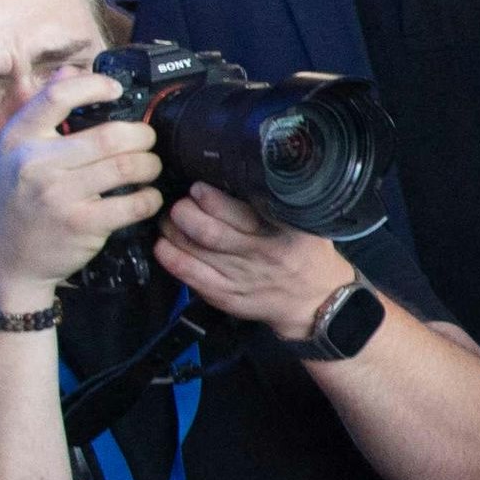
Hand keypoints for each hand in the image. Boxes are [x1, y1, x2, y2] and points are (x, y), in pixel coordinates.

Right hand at [0, 66, 158, 310]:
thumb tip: (71, 71)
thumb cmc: (13, 202)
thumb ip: (42, 112)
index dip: (94, 86)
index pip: (57, 96)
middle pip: (111, 135)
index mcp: (17, 140)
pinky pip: (135, 203)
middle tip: (147, 141)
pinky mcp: (82, 224)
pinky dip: (151, 198)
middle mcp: (35, 164)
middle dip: (142, 136)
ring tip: (148, 168)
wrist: (1, 261)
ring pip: (129, 167)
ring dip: (150, 165)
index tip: (116, 90)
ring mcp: (58, 195)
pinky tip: (146, 197)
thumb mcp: (11, 153)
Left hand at [152, 183, 355, 343]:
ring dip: (171, 231)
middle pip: (207, 230)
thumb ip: (277, 204)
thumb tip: (238, 179)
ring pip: (192, 250)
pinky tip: (164, 246)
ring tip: (169, 221)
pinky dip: (170, 257)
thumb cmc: (308, 254)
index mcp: (281, 232)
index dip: (209, 197)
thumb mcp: (306, 224)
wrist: (316, 301)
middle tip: (179, 204)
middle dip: (183, 212)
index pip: (238, 211)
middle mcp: (259, 254)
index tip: (198, 188)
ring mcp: (240, 277)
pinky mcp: (226, 296)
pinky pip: (189, 275)